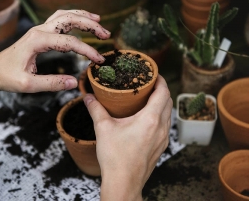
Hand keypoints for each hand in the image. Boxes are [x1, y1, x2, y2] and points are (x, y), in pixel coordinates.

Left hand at [0, 9, 109, 130]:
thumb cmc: (8, 77)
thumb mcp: (29, 85)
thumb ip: (52, 84)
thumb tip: (74, 82)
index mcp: (37, 41)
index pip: (70, 42)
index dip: (87, 50)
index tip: (99, 61)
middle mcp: (39, 30)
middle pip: (70, 19)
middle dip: (90, 25)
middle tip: (106, 34)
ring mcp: (39, 29)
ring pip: (65, 15)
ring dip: (83, 17)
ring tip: (99, 21)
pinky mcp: (40, 33)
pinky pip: (59, 19)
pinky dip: (73, 18)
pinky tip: (81, 21)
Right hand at [84, 75, 172, 200]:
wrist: (124, 183)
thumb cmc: (115, 157)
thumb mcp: (103, 129)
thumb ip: (95, 109)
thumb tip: (88, 97)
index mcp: (150, 119)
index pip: (163, 92)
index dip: (161, 80)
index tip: (154, 74)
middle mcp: (161, 128)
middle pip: (168, 101)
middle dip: (161, 90)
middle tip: (148, 84)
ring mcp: (163, 139)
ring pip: (168, 114)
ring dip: (162, 103)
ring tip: (148, 98)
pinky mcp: (161, 147)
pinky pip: (165, 126)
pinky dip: (160, 116)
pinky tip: (147, 118)